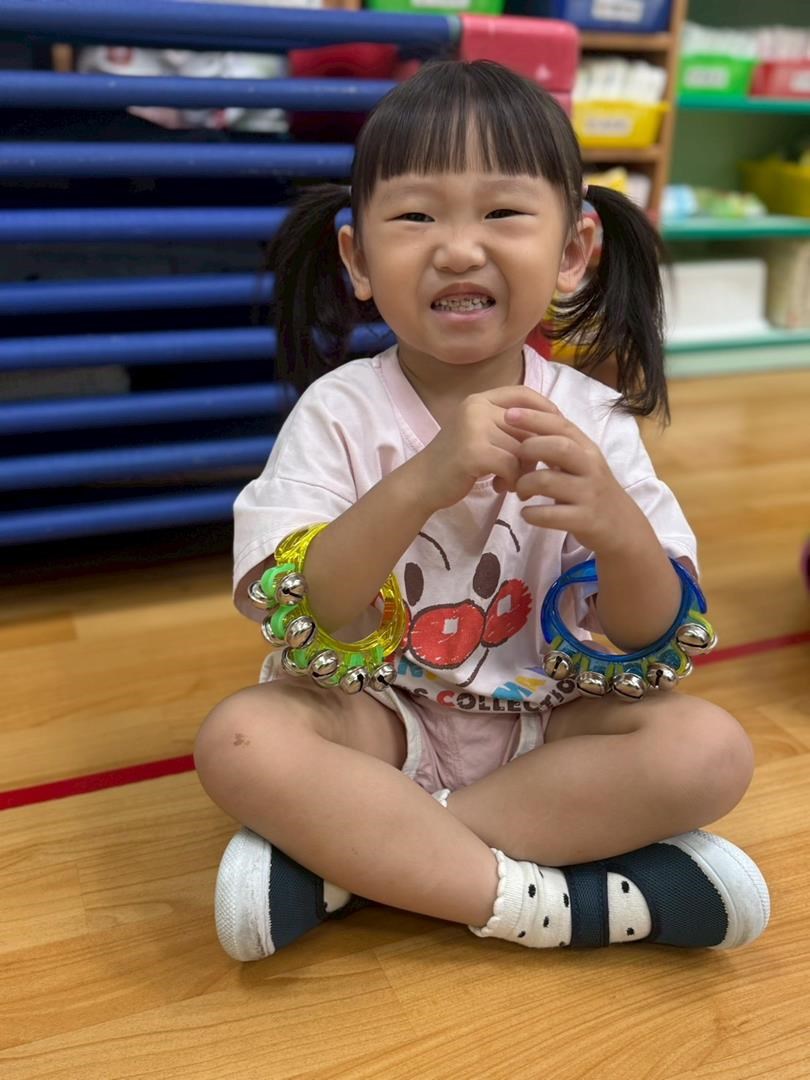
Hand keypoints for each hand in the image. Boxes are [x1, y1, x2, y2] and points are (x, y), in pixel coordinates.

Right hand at [413, 386, 556, 512]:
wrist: (421, 484)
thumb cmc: (455, 463)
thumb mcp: (481, 435)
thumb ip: (509, 428)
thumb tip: (553, 429)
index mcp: (479, 399)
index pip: (523, 393)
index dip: (546, 410)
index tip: (557, 431)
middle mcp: (476, 408)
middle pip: (528, 425)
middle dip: (536, 451)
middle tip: (528, 471)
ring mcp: (474, 428)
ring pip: (522, 448)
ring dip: (522, 471)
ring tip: (509, 482)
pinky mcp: (473, 452)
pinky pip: (511, 465)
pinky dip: (511, 480)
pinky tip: (499, 487)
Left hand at [498, 402, 644, 553]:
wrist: (624, 530)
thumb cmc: (593, 491)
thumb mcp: (582, 464)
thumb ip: (559, 447)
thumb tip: (525, 424)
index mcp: (587, 450)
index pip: (561, 426)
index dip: (534, 418)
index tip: (508, 414)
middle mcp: (591, 468)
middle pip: (559, 447)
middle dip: (530, 448)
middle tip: (514, 461)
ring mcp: (589, 494)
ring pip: (549, 481)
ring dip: (525, 484)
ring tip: (520, 492)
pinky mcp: (585, 520)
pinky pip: (551, 515)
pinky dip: (532, 514)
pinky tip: (527, 513)